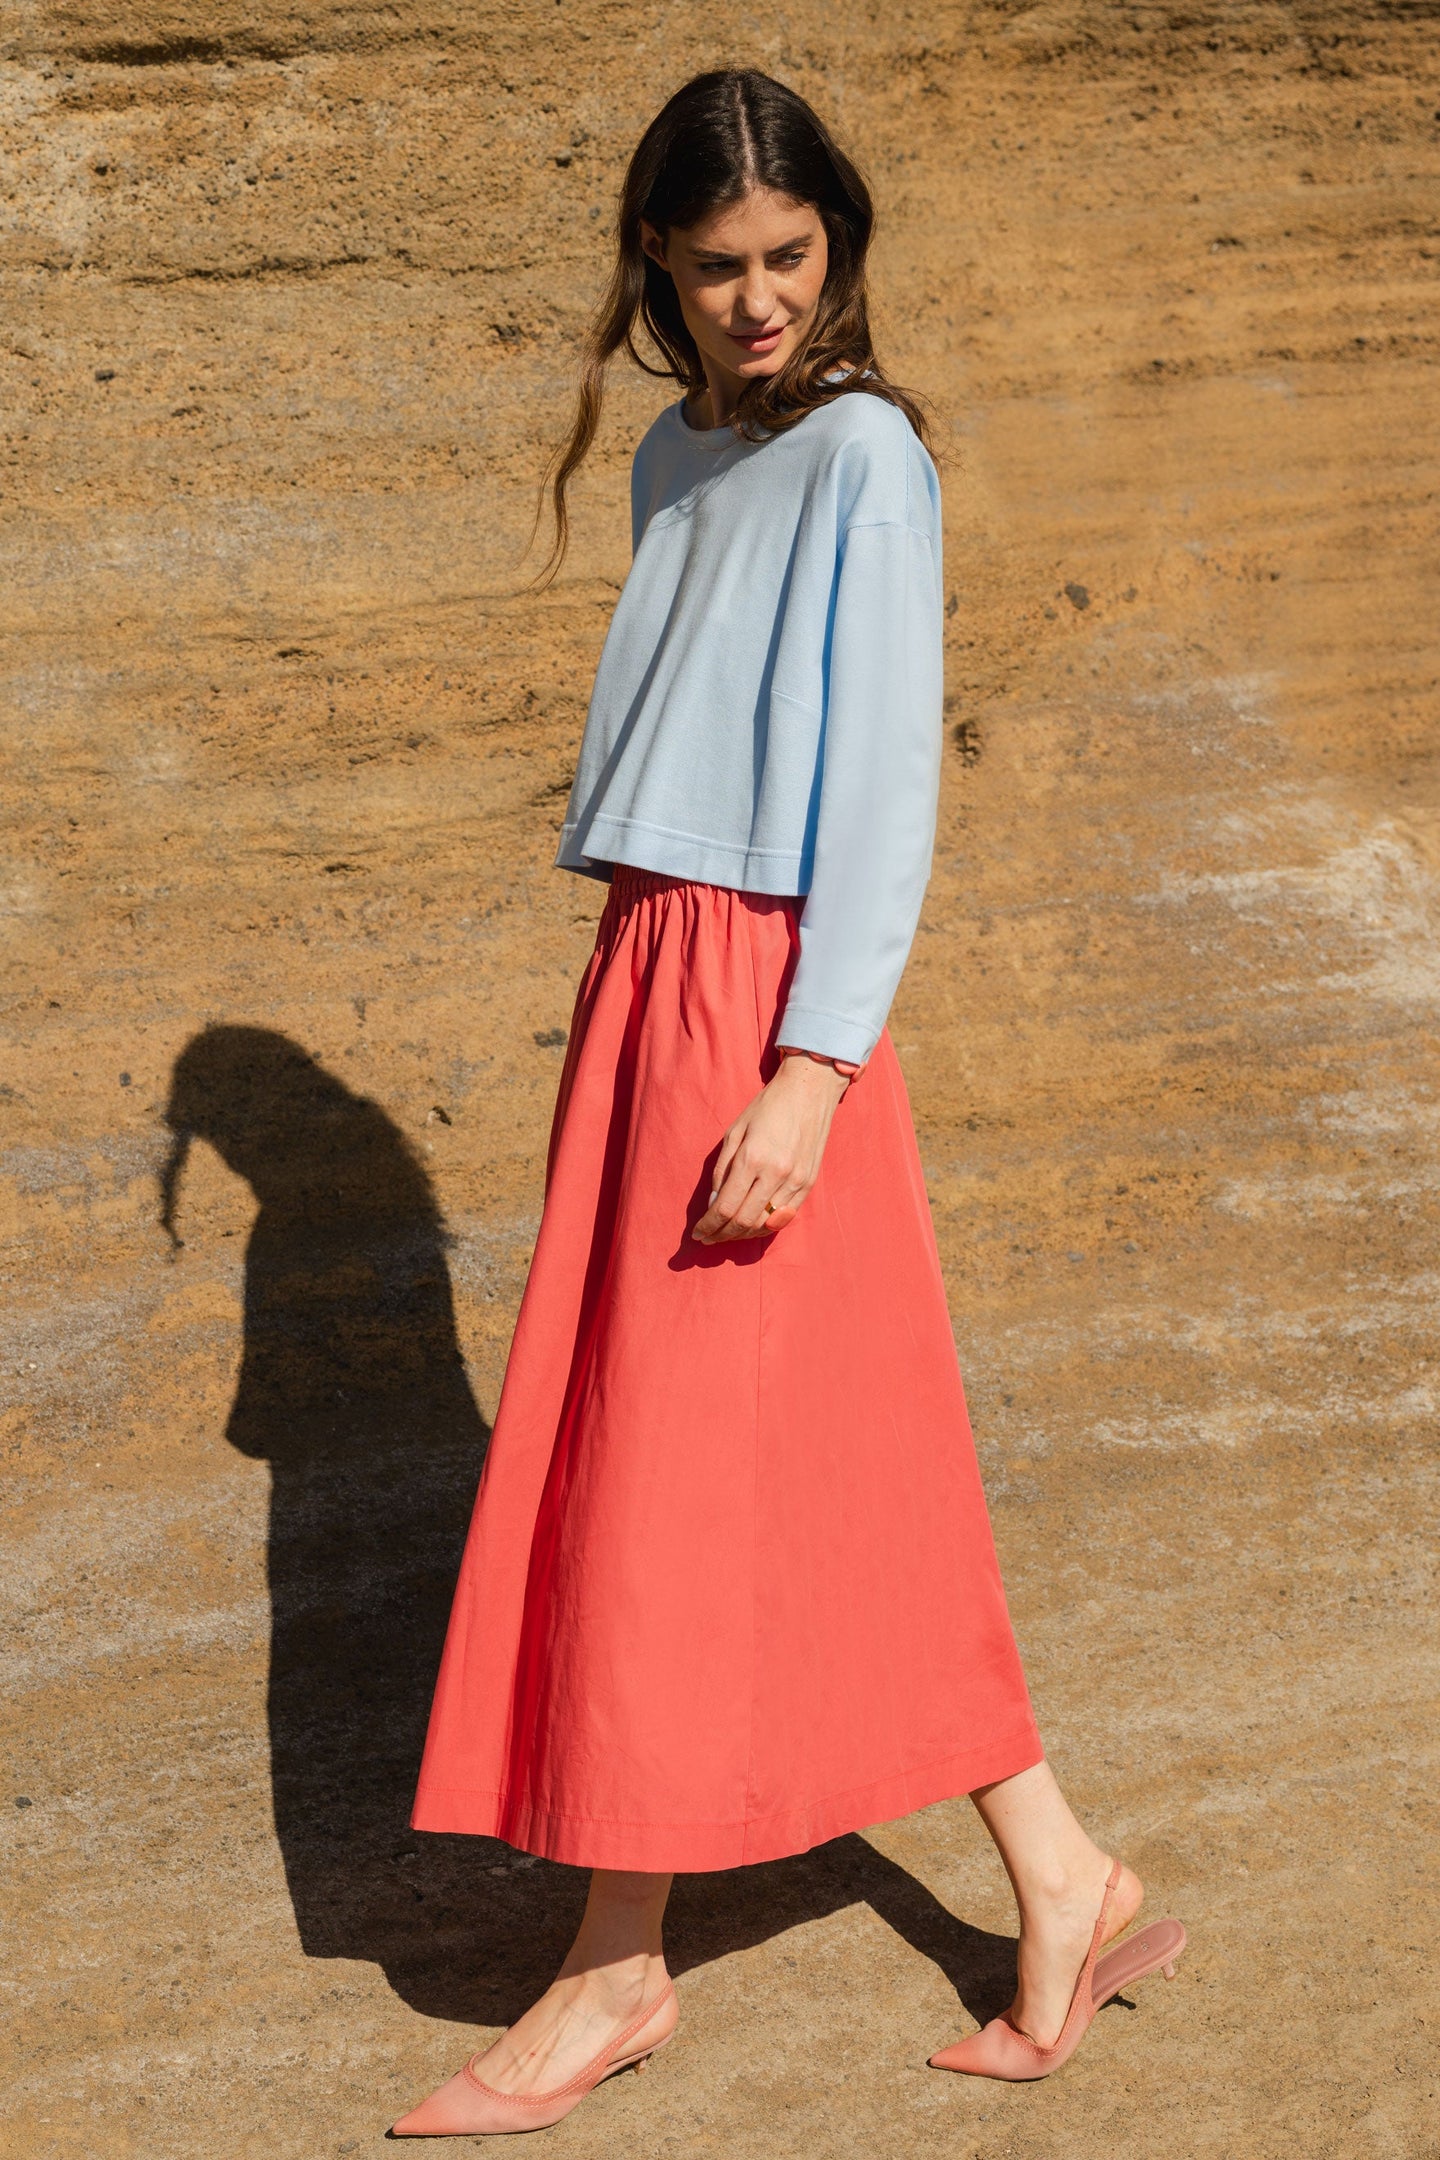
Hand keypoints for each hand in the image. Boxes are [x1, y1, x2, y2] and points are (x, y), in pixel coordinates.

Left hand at [691, 1054, 849, 1243]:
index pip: (725, 1207)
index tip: (697, 1233)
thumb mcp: (735, 1132)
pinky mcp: (809, 1183)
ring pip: (765, 1224)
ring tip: (727, 1234)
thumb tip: (715, 1203)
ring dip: (742, 1235)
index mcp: (752, 1158)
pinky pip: (785, 1216)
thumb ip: (723, 1170)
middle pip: (743, 1221)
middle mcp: (775, 1174)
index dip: (708, 1225)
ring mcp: (796, 1181)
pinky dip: (765, 1226)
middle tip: (708, 1238)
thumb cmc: (767, 1107)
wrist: (809, 1091)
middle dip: (722, 1235)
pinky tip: (751, 1225)